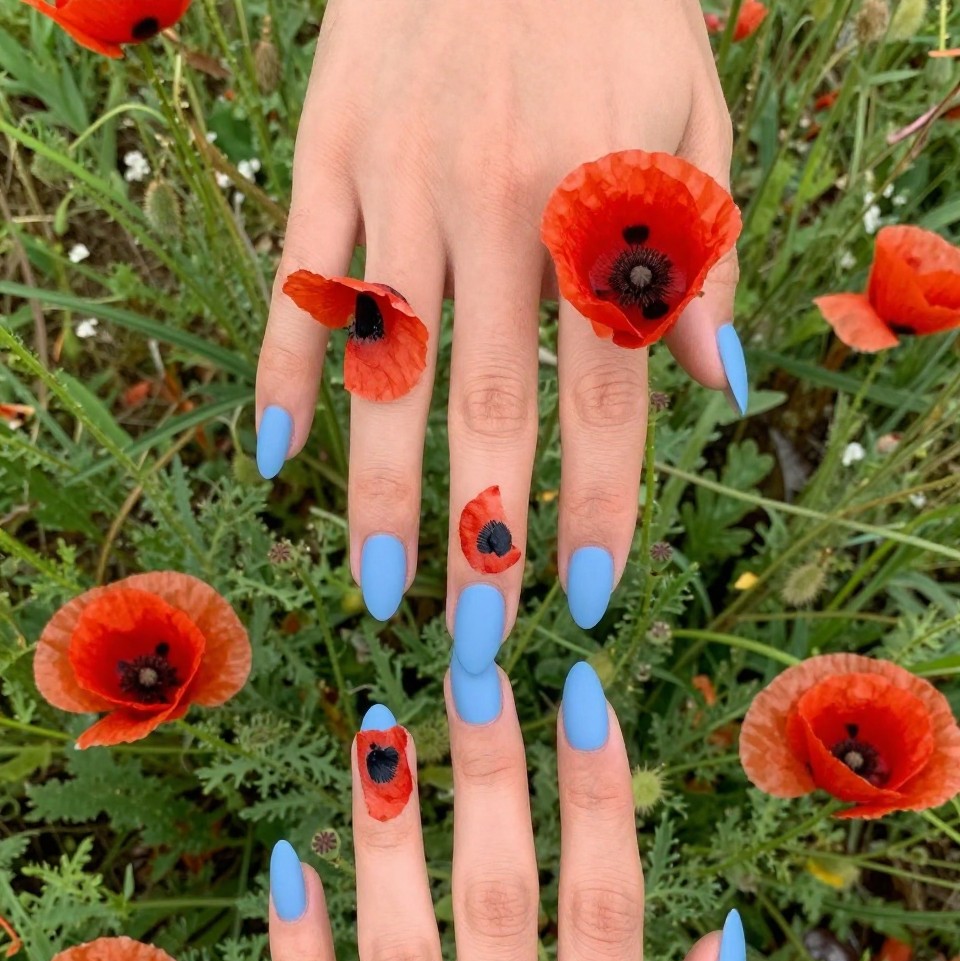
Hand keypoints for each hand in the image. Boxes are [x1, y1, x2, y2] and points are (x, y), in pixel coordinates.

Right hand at [255, 0, 743, 639]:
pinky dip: (280, 367)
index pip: (606, 393)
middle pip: (489, 405)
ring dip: (379, 489)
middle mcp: (499, 202)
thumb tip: (719, 387)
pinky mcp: (329, 146)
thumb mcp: (696, 115)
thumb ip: (705, 253)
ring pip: (384, 364)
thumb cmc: (615, 10)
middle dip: (484, 535)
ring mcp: (402, 176)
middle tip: (475, 643)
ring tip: (377, 592)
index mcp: (601, 202)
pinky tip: (271, 457)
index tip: (585, 598)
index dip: (597, 504)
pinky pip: (298, 276)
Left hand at [268, 667, 752, 960]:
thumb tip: (715, 936)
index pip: (609, 906)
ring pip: (400, 954)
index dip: (597, 794)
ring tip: (379, 731)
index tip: (581, 695)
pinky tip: (288, 862)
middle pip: (500, 904)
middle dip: (489, 779)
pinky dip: (296, 953)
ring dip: (388, 839)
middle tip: (472, 669)